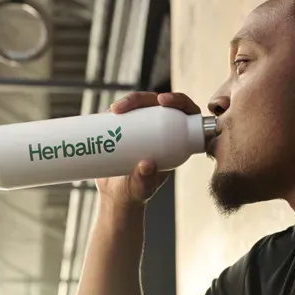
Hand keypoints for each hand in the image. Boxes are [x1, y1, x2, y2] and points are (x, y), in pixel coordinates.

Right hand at [97, 91, 200, 205]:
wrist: (116, 196)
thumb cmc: (135, 194)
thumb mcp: (141, 189)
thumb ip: (145, 181)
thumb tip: (147, 164)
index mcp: (177, 143)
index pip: (186, 115)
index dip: (179, 100)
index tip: (162, 100)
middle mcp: (163, 132)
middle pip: (158, 104)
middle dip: (142, 98)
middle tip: (123, 107)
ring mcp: (145, 129)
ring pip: (141, 106)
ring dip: (128, 101)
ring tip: (113, 111)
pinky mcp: (127, 128)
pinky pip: (124, 112)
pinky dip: (116, 108)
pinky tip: (108, 111)